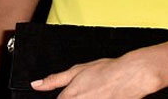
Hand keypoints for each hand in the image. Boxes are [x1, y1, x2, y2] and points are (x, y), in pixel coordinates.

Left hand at [30, 53, 159, 98]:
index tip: (68, 96)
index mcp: (69, 96)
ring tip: (93, 93)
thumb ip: (54, 80)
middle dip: (71, 98)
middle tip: (86, 92)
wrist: (131, 75)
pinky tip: (98, 96)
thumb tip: (36, 85)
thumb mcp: (76, 70)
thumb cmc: (106, 71)